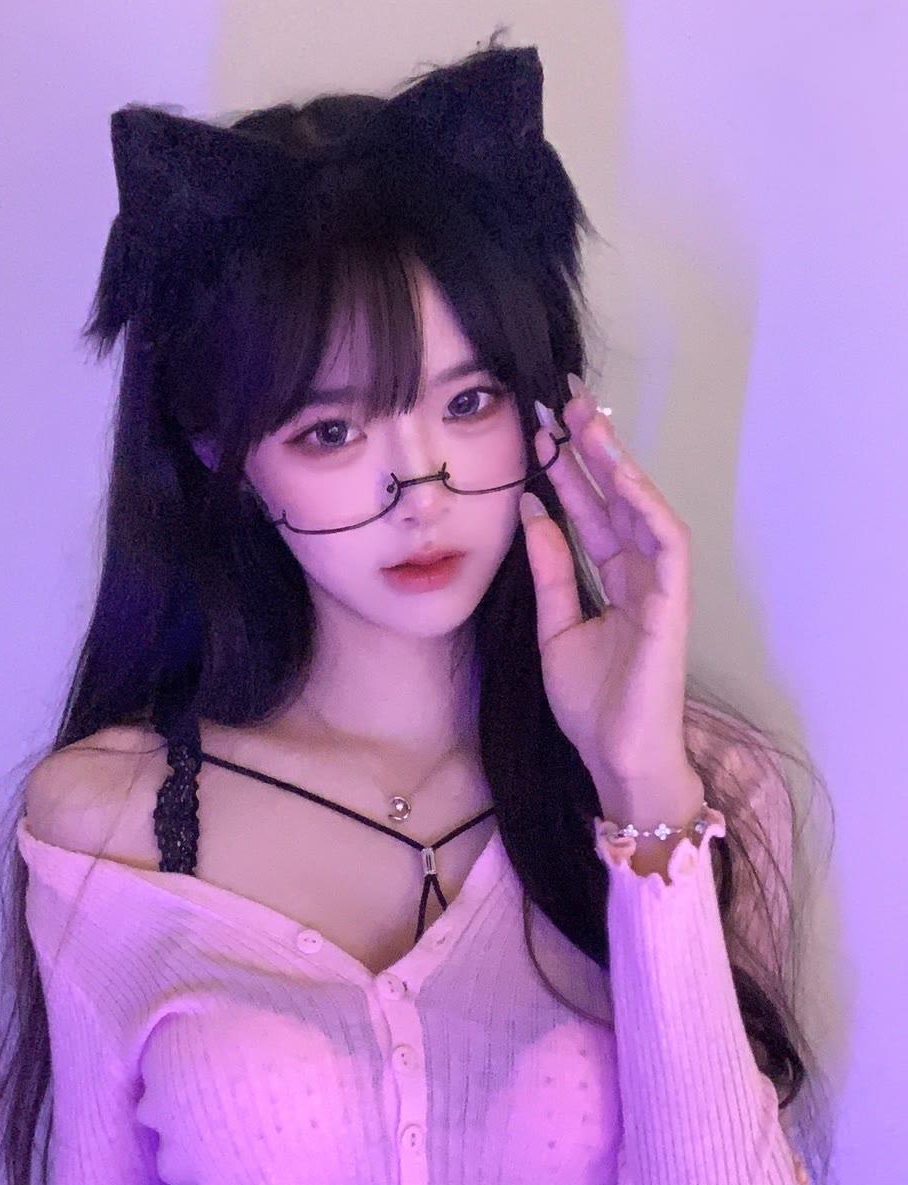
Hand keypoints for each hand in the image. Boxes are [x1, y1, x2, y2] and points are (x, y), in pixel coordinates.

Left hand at [519, 374, 692, 789]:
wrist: (615, 756)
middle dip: (593, 453)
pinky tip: (624, 479)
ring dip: (620, 467)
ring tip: (590, 425)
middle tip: (564, 406)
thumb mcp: (555, 628)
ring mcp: (661, 589)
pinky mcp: (674, 606)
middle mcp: (641, 577)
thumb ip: (551, 572)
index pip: (592, 516)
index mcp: (615, 583)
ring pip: (645, 512)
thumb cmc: (592, 704)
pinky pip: (668, 546)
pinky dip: (647, 509)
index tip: (541, 435)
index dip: (569, 475)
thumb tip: (532, 514)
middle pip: (618, 502)